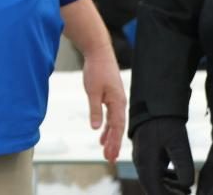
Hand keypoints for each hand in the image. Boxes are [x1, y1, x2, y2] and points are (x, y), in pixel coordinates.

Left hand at [82, 46, 125, 163]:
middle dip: (114, 144)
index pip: (117, 127)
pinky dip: (107, 126)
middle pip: (118, 127)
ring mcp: (116, 98)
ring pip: (115, 122)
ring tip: (106, 151)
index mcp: (117, 101)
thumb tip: (95, 128)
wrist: (98, 51)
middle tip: (109, 159)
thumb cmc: (96, 69)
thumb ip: (94, 110)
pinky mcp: (111, 95)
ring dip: (110, 137)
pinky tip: (101, 134)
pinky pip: (111, 115)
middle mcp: (120, 101)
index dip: (114, 142)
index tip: (110, 156)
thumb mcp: (92, 91)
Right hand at [131, 117, 194, 194]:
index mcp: (145, 160)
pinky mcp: (145, 148)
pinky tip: (176, 174)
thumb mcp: (178, 141)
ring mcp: (141, 153)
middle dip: (168, 192)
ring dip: (167, 184)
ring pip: (152, 176)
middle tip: (187, 193)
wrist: (155, 97)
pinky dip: (164, 174)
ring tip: (184, 187)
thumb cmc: (166, 119)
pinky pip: (152, 167)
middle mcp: (140, 159)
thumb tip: (188, 184)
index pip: (153, 188)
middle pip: (151, 184)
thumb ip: (183, 165)